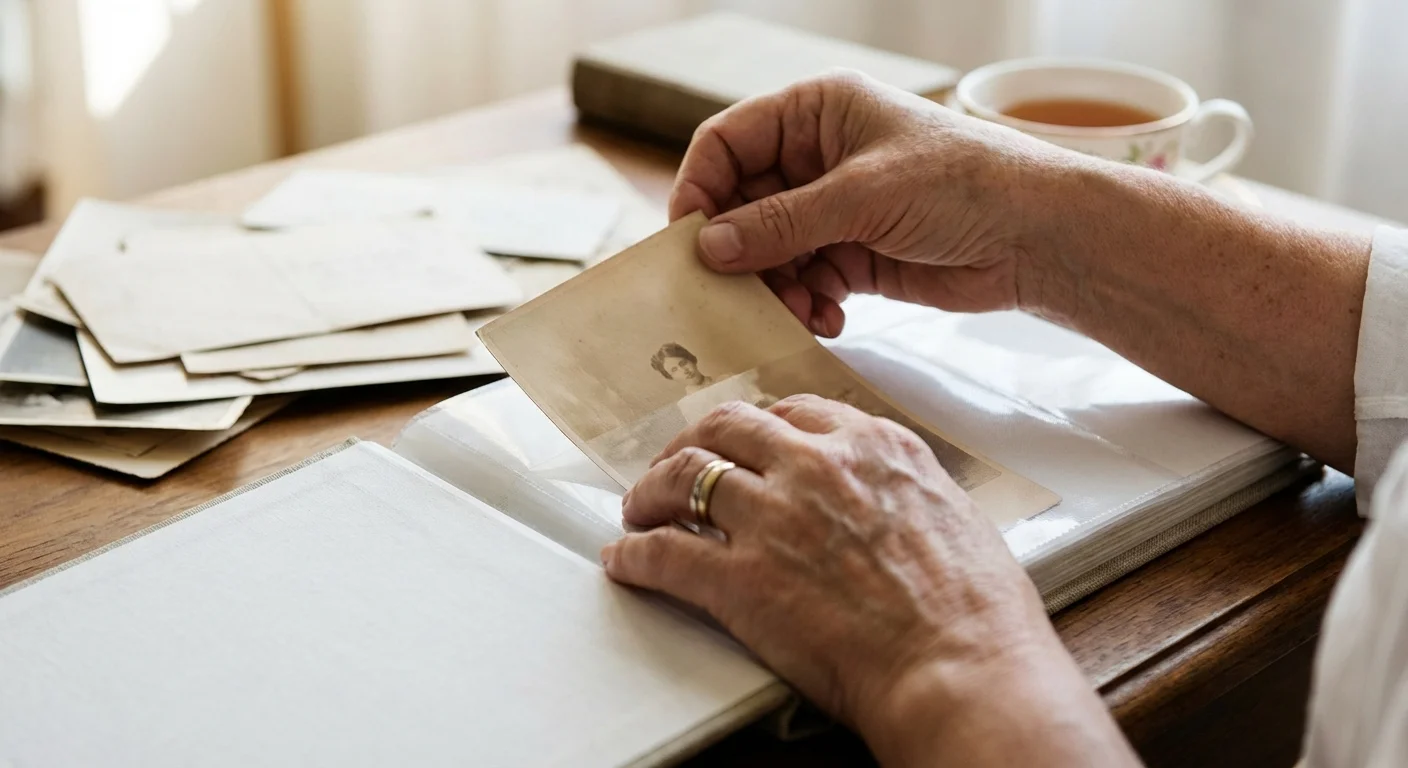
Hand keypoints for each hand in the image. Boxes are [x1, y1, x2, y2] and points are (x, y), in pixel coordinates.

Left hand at [601, 396, 1136, 766]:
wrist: (962, 670)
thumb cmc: (976, 612)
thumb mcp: (951, 515)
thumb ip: (902, 492)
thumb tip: (885, 502)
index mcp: (874, 446)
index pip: (794, 412)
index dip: (755, 428)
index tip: (741, 443)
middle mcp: (817, 465)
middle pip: (728, 426)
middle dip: (692, 443)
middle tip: (675, 467)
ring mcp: (773, 517)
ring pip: (685, 476)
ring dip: (652, 492)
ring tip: (640, 509)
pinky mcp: (739, 578)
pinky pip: (665, 553)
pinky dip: (636, 555)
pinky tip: (626, 561)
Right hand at [669, 70, 1083, 336]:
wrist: (1038, 237)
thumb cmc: (962, 184)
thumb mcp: (862, 195)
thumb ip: (781, 222)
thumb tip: (708, 246)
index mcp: (816, 112)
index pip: (728, 143)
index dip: (701, 190)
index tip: (689, 243)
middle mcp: (817, 157)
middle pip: (742, 205)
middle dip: (739, 253)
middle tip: (733, 295)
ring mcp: (834, 209)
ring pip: (769, 252)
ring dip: (773, 287)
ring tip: (795, 311)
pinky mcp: (853, 255)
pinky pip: (803, 282)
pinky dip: (805, 304)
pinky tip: (826, 320)